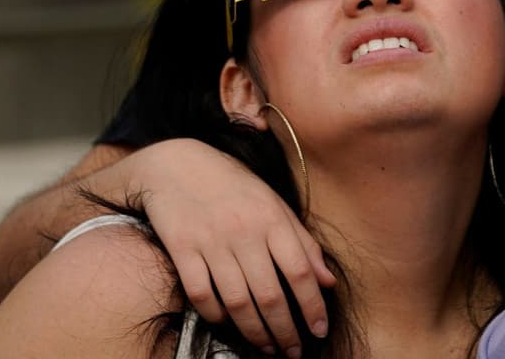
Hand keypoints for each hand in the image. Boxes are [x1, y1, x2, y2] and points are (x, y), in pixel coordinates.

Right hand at [130, 139, 335, 355]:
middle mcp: (244, 232)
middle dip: (285, 331)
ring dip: (254, 332)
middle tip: (293, 352)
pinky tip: (227, 323)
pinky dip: (215, 315)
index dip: (313, 306)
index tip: (319, 330)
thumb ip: (303, 243)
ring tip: (266, 347)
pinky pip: (200, 294)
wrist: (176, 165)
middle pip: (269, 295)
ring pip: (237, 302)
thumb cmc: (234, 186)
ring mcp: (211, 242)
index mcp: (273, 220)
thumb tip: (328, 281)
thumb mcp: (275, 205)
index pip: (300, 272)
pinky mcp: (182, 249)